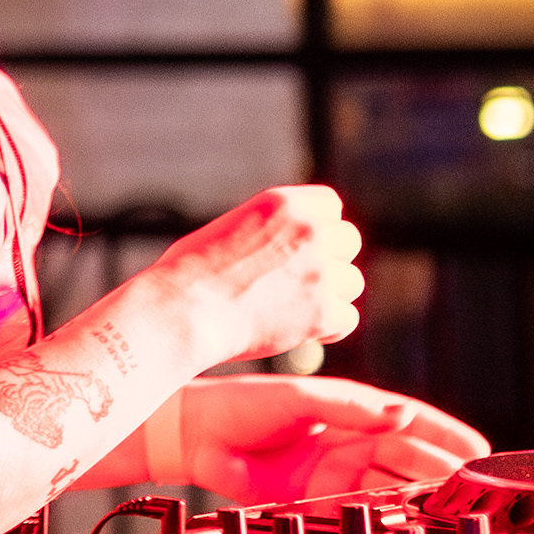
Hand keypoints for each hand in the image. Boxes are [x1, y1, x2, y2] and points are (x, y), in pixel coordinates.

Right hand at [149, 183, 366, 367]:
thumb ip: (273, 230)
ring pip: (352, 282)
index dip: (319, 226)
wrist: (182, 312)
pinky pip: (347, 319)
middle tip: (301, 280)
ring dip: (331, 295)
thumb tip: (295, 247)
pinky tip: (299, 330)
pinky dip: (327, 328)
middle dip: (331, 259)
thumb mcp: (233, 227)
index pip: (330, 205)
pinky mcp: (323, 314)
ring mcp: (320, 273)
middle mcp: (309, 232)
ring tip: (293, 307)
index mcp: (284, 203)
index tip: (301, 246)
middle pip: (349, 240)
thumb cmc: (190, 273)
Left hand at [177, 374, 489, 503]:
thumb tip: (401, 415)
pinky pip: (358, 517)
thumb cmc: (245, 404)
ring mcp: (336, 477)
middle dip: (442, 477)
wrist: (196, 435)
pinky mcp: (316, 505)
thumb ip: (352, 409)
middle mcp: (353, 446)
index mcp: (356, 414)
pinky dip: (381, 525)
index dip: (448, 438)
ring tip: (449, 516)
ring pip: (390, 492)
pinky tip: (404, 533)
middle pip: (409, 463)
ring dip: (418, 505)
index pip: (414, 425)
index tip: (481, 452)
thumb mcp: (302, 400)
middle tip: (472, 495)